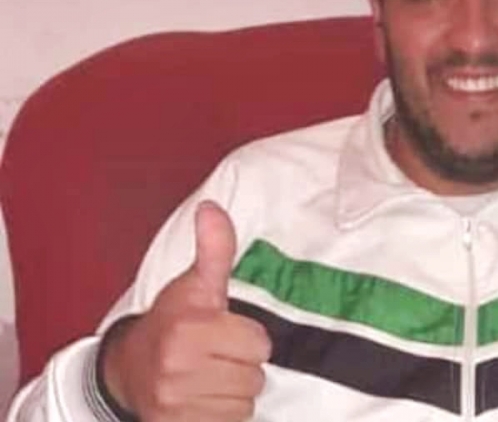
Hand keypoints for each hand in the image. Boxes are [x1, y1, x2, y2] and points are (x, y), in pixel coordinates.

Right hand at [103, 201, 271, 421]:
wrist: (127, 370)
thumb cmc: (171, 321)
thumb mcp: (195, 284)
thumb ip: (214, 248)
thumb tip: (212, 208)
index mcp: (190, 328)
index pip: (259, 343)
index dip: (247, 337)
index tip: (225, 332)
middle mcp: (180, 368)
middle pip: (255, 376)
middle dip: (242, 365)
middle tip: (217, 356)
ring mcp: (177, 403)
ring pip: (245, 403)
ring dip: (234, 392)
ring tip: (210, 376)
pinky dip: (224, 414)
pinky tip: (205, 399)